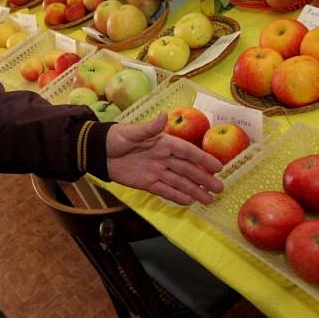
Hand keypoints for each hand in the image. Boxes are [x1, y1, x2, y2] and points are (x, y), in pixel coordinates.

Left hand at [105, 113, 223, 204]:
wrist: (98, 152)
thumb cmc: (116, 137)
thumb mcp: (131, 132)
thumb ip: (149, 128)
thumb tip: (164, 116)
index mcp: (163, 143)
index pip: (187, 152)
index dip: (203, 159)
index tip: (218, 167)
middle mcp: (163, 158)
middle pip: (187, 169)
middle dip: (203, 179)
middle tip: (220, 189)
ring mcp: (156, 171)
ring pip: (179, 182)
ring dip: (194, 190)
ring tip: (209, 200)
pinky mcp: (146, 183)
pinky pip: (164, 190)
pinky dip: (176, 196)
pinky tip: (189, 202)